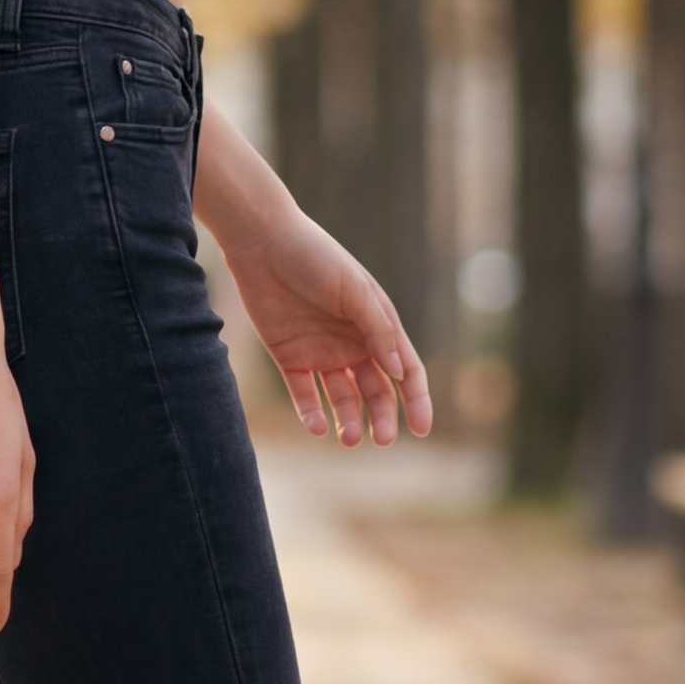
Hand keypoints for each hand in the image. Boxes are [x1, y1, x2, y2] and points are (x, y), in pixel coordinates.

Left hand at [225, 210, 431, 447]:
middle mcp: (353, 343)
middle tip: (383, 440)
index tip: (421, 428)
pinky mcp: (290, 358)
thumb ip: (376, 329)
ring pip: (343, 398)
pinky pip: (304, 394)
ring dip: (348, 420)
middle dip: (382, 417)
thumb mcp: (353, 289)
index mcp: (377, 325)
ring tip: (349, 439)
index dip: (416, 400)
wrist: (262, 243)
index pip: (405, 370)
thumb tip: (399, 371)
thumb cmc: (315, 257)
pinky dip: (312, 413)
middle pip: (376, 391)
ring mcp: (322, 353)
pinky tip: (317, 427)